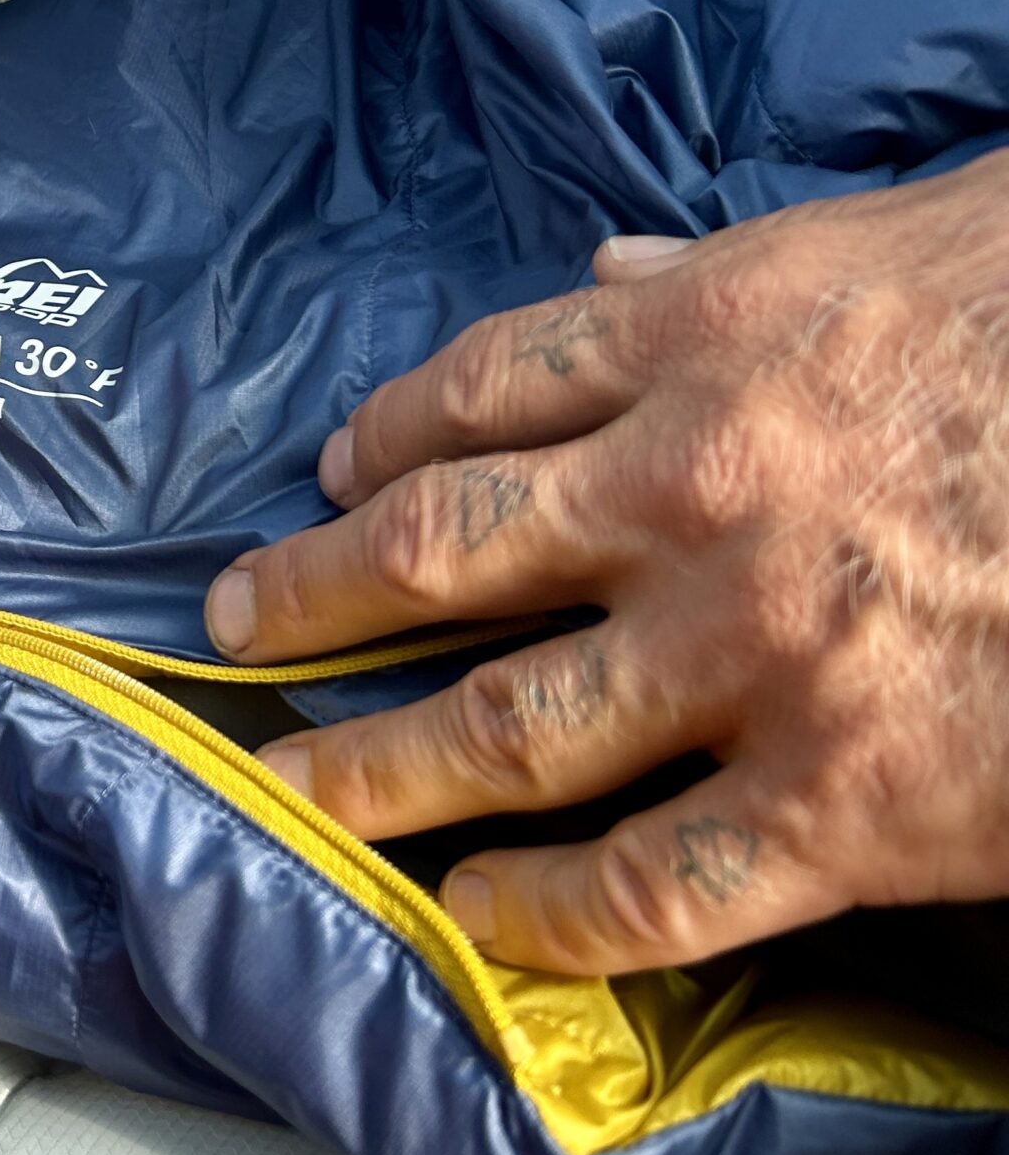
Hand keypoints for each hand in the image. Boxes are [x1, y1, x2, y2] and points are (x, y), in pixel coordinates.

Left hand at [205, 151, 1008, 974]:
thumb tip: (608, 280)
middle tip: (240, 625)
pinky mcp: (848, 804)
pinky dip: (547, 915)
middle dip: (314, 592)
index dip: (385, 436)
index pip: (482, 388)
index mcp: (709, 340)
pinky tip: (478, 918)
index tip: (334, 471)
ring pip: (502, 727)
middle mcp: (692, 492)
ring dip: (376, 762)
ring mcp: (757, 655)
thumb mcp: (913, 236)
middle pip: (437, 551)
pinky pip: (650, 885)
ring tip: (299, 781)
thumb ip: (736, 269)